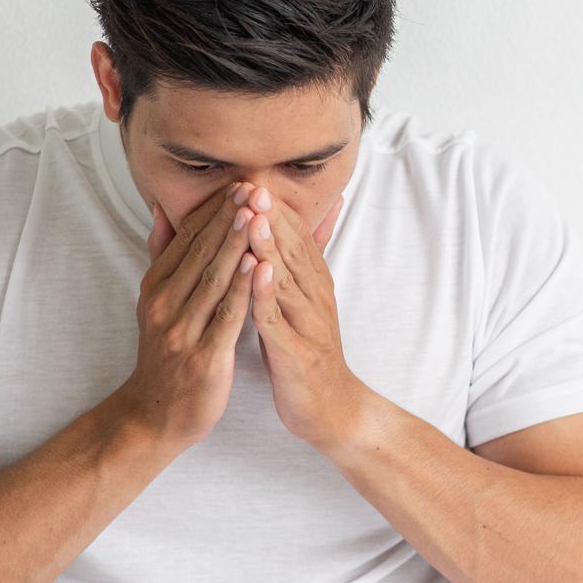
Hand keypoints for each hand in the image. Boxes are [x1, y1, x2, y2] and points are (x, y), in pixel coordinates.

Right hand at [111, 180, 258, 452]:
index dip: (213, 209)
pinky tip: (257, 265)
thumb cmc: (166, 353)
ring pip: (212, 278)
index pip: (186, 239)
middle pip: (200, 252)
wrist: (155, 414)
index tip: (238, 181)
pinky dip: (242, 289)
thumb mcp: (155, 301)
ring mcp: (182, 329)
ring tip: (256, 213)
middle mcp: (165, 304)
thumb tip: (159, 210)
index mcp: (156, 286)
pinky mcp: (203, 355)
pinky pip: (226, 316)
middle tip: (251, 185)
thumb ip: (162, 256)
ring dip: (235, 244)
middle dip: (227, 217)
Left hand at [246, 183, 365, 447]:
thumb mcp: (308, 298)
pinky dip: (267, 295)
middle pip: (291, 249)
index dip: (274, 206)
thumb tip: (314, 211)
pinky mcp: (296, 352)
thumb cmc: (309, 350)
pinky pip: (279, 320)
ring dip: (269, 247)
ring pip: (285, 279)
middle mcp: (315, 296)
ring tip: (252, 217)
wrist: (331, 408)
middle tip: (252, 182)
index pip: (294, 235)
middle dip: (270, 216)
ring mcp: (308, 323)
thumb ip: (304, 256)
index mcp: (313, 281)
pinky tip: (257, 274)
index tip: (252, 174)